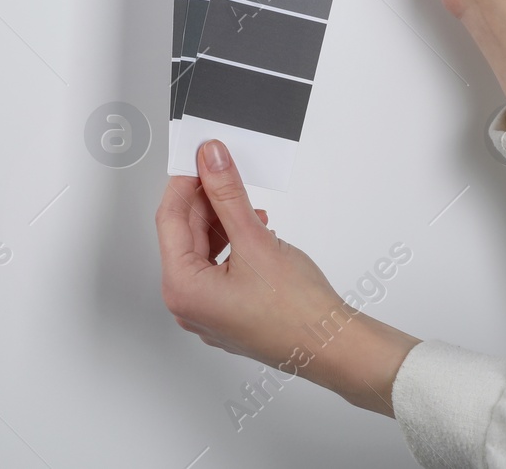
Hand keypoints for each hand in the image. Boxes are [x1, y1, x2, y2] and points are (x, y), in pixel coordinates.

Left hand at [156, 140, 419, 415]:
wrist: (335, 348)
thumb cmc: (299, 313)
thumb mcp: (256, 239)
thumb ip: (228, 194)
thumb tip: (210, 161)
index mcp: (182, 289)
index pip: (170, 220)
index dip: (184, 184)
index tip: (198, 159)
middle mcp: (188, 304)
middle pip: (185, 235)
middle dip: (205, 201)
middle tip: (222, 171)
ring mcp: (207, 311)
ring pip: (203, 249)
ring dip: (221, 221)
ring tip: (245, 203)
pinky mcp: (227, 311)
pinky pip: (217, 267)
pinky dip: (232, 243)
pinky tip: (252, 228)